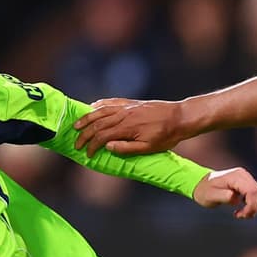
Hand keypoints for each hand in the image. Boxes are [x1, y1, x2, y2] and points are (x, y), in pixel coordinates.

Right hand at [73, 98, 191, 156]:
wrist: (180, 117)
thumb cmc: (167, 136)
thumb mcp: (149, 148)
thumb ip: (127, 148)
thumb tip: (108, 146)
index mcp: (127, 128)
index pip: (102, 136)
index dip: (92, 146)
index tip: (87, 154)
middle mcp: (124, 114)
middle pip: (98, 123)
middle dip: (84, 134)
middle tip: (76, 143)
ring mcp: (127, 106)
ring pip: (101, 110)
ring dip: (87, 118)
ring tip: (76, 125)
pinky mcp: (132, 102)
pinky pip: (111, 102)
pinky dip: (99, 105)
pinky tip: (93, 107)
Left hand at [192, 166, 256, 218]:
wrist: (201, 184)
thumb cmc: (204, 191)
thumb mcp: (210, 196)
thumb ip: (223, 196)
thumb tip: (235, 197)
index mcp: (236, 177)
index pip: (252, 191)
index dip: (251, 206)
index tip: (241, 215)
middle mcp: (244, 175)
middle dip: (253, 208)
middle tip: (240, 216)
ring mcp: (246, 178)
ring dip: (254, 207)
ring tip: (240, 213)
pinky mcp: (247, 183)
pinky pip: (256, 194)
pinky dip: (252, 204)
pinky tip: (242, 208)